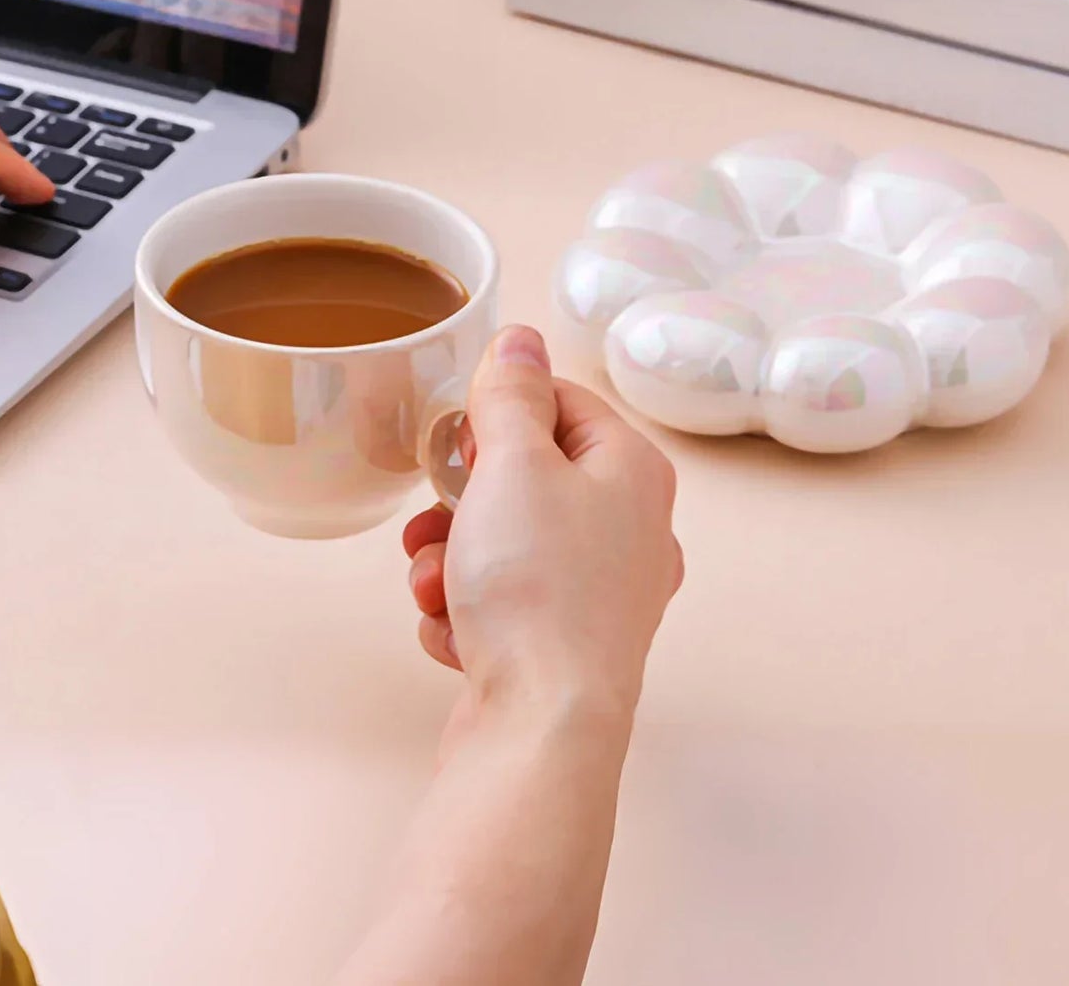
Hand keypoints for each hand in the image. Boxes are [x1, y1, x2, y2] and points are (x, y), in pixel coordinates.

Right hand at [404, 325, 681, 738]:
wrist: (542, 730)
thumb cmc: (536, 588)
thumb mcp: (513, 465)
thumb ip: (511, 395)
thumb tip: (521, 338)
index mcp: (632, 473)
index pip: (560, 402)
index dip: (497, 415)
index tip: (458, 440)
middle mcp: (630, 530)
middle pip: (524, 477)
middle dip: (459, 502)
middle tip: (437, 518)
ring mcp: (601, 595)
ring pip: (502, 543)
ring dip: (450, 558)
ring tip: (436, 587)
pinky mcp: (565, 647)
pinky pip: (501, 602)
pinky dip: (466, 611)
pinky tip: (455, 633)